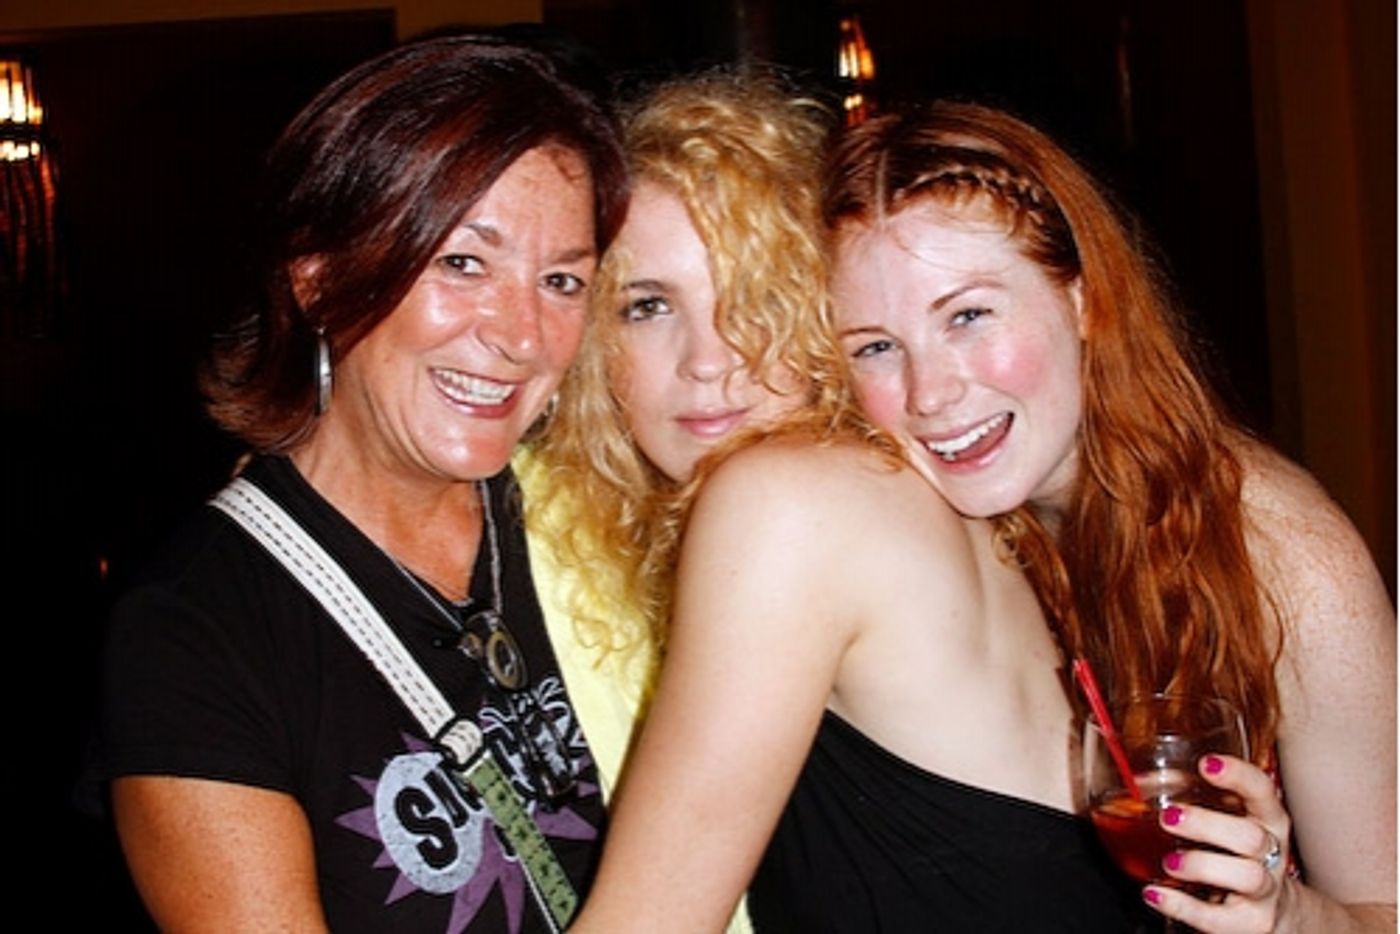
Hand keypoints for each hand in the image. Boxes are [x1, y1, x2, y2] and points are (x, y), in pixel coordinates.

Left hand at [1143, 754, 1294, 932]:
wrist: (1269, 910)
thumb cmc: (1235, 852)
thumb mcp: (1224, 820)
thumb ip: (1190, 796)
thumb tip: (1143, 779)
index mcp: (1266, 819)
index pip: (1262, 791)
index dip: (1238, 775)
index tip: (1207, 763)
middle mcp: (1272, 852)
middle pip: (1251, 837)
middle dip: (1208, 825)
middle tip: (1169, 817)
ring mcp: (1266, 891)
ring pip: (1247, 877)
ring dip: (1202, 866)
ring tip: (1169, 862)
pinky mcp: (1250, 924)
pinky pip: (1217, 918)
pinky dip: (1181, 906)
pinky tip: (1154, 893)